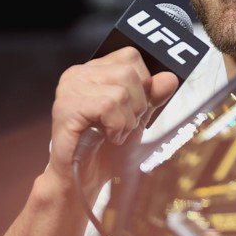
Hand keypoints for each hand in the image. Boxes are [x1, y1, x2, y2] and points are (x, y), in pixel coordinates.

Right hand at [46, 47, 178, 195]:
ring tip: (115, 133)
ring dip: (127, 119)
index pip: (130, 55)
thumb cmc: (106, 148)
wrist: (84, 180)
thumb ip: (152, 96)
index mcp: (94, 70)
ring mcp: (69, 89)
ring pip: (121, 90)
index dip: (144, 83)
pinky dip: (117, 126)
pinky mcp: (65, 108)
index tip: (137, 107)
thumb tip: (170, 77)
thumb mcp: (137, 118)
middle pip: (129, 72)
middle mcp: (78, 74)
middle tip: (125, 125)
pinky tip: (108, 137)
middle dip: (138, 105)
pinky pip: (107, 105)